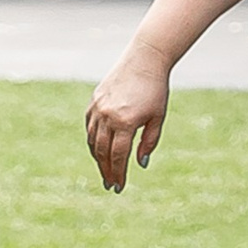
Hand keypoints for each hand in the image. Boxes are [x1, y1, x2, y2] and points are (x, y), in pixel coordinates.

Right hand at [85, 46, 172, 193]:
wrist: (144, 59)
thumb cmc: (155, 90)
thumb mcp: (158, 118)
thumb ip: (149, 142)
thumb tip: (140, 164)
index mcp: (125, 122)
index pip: (118, 156)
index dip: (118, 174)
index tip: (118, 187)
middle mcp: (108, 116)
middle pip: (102, 152)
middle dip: (106, 170)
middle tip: (109, 185)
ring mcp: (98, 108)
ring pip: (93, 140)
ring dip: (98, 157)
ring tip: (105, 169)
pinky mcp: (94, 101)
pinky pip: (90, 126)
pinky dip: (93, 139)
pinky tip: (99, 148)